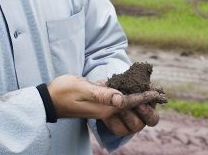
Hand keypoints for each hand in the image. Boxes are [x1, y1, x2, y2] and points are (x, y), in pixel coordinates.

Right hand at [48, 75, 165, 135]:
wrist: (48, 99)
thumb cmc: (63, 91)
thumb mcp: (82, 88)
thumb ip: (102, 93)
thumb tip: (121, 98)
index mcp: (105, 108)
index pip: (131, 102)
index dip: (146, 97)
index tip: (159, 93)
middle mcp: (107, 112)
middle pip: (134, 119)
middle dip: (146, 108)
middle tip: (154, 95)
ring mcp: (104, 112)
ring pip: (129, 116)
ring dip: (139, 107)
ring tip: (146, 95)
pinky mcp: (101, 109)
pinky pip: (121, 109)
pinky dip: (130, 103)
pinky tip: (133, 92)